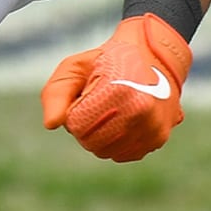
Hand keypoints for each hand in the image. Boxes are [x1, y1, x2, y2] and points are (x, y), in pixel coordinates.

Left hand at [40, 13, 192, 161]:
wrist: (153, 56)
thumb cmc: (106, 61)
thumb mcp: (75, 67)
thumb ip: (56, 94)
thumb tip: (52, 124)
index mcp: (119, 91)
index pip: (78, 126)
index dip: (76, 111)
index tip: (88, 93)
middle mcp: (141, 112)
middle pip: (92, 142)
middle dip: (88, 126)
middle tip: (99, 102)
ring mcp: (153, 127)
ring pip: (108, 152)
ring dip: (103, 136)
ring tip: (114, 109)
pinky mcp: (158, 139)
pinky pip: (123, 154)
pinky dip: (118, 143)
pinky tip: (124, 121)